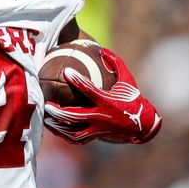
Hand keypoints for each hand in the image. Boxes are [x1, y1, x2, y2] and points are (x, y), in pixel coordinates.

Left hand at [44, 48, 161, 144]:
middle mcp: (100, 116)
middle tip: (46, 103)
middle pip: (75, 116)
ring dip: (58, 126)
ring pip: (73, 131)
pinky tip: (53, 128)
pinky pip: (77, 138)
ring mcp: (97, 129)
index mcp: (107, 101)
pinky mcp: (96, 136)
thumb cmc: (133, 98)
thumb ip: (116, 63)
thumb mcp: (128, 79)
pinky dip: (64, 135)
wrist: (143, 124)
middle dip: (59, 111)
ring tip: (46, 118)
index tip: (66, 71)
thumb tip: (102, 49)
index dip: (77, 80)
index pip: (89, 90)